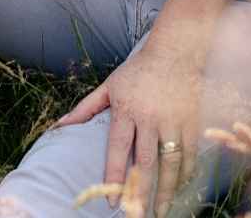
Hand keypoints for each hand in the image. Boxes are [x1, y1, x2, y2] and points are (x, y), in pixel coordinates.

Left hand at [57, 33, 205, 210]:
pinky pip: (190, 152)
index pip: (119, 149)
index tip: (112, 202)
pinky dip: (186, 172)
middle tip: (138, 215)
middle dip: (142, 192)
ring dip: (167, 189)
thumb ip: (85, 108)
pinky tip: (181, 187)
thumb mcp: (109, 86)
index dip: (115, 176)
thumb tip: (59, 127)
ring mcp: (173, 119)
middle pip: (146, 162)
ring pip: (171, 161)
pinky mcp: (192, 119)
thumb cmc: (139, 70)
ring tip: (161, 210)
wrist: (176, 50)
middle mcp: (151, 117)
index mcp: (127, 110)